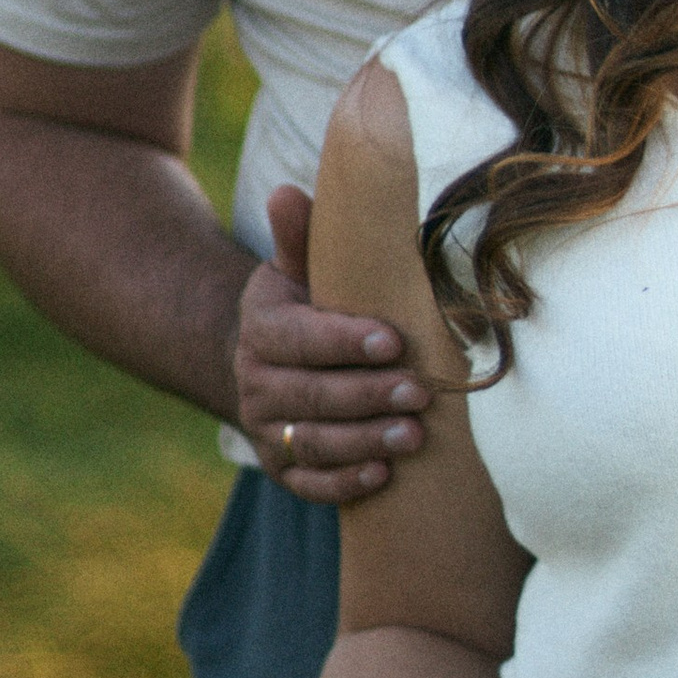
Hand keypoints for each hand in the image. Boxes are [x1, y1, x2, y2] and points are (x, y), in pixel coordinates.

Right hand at [236, 184, 432, 502]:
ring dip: (364, 441)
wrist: (274, 361)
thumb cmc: (307, 305)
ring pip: (313, 442)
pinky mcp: (282, 467)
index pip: (298, 338)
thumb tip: (287, 192)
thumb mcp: (301, 268)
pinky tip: (384, 475)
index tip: (393, 340)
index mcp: (262, 328)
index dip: (343, 342)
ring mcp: (266, 429)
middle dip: (368, 395)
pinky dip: (344, 484)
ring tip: (414, 435)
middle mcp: (255, 382)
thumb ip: (302, 237)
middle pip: (310, 396)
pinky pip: (308, 483)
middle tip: (423, 392)